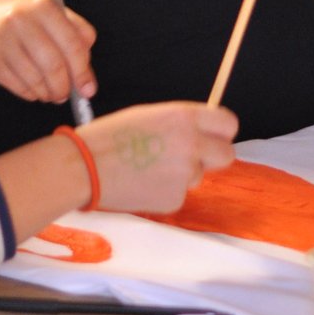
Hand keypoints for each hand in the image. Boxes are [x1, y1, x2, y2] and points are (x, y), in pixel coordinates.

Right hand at [0, 0, 96, 102]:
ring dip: (48, 93)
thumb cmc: (14, 17)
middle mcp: (22, 20)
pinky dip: (31, 93)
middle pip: (55, 66)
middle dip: (65, 87)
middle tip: (66, 94)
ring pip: (37, 80)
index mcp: (42, 5)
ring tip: (49, 92)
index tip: (88, 88)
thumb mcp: (44, 12)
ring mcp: (3, 40)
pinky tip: (32, 88)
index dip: (83, 71)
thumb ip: (72, 33)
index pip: (73, 44)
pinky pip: (19, 87)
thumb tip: (87, 70)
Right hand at [81, 102, 237, 214]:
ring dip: (183, 174)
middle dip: (212, 156)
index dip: (221, 131)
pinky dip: (165, 191)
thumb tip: (200, 131)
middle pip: (227, 155)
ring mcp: (185, 174)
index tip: (214, 136)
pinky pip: (180, 193)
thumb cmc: (109, 137)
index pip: (228, 123)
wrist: (85, 167)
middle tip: (191, 156)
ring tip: (150, 167)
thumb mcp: (148, 115)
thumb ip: (180, 122)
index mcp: (184, 117)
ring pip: (199, 175)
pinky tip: (143, 182)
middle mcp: (191, 144)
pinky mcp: (174, 199)